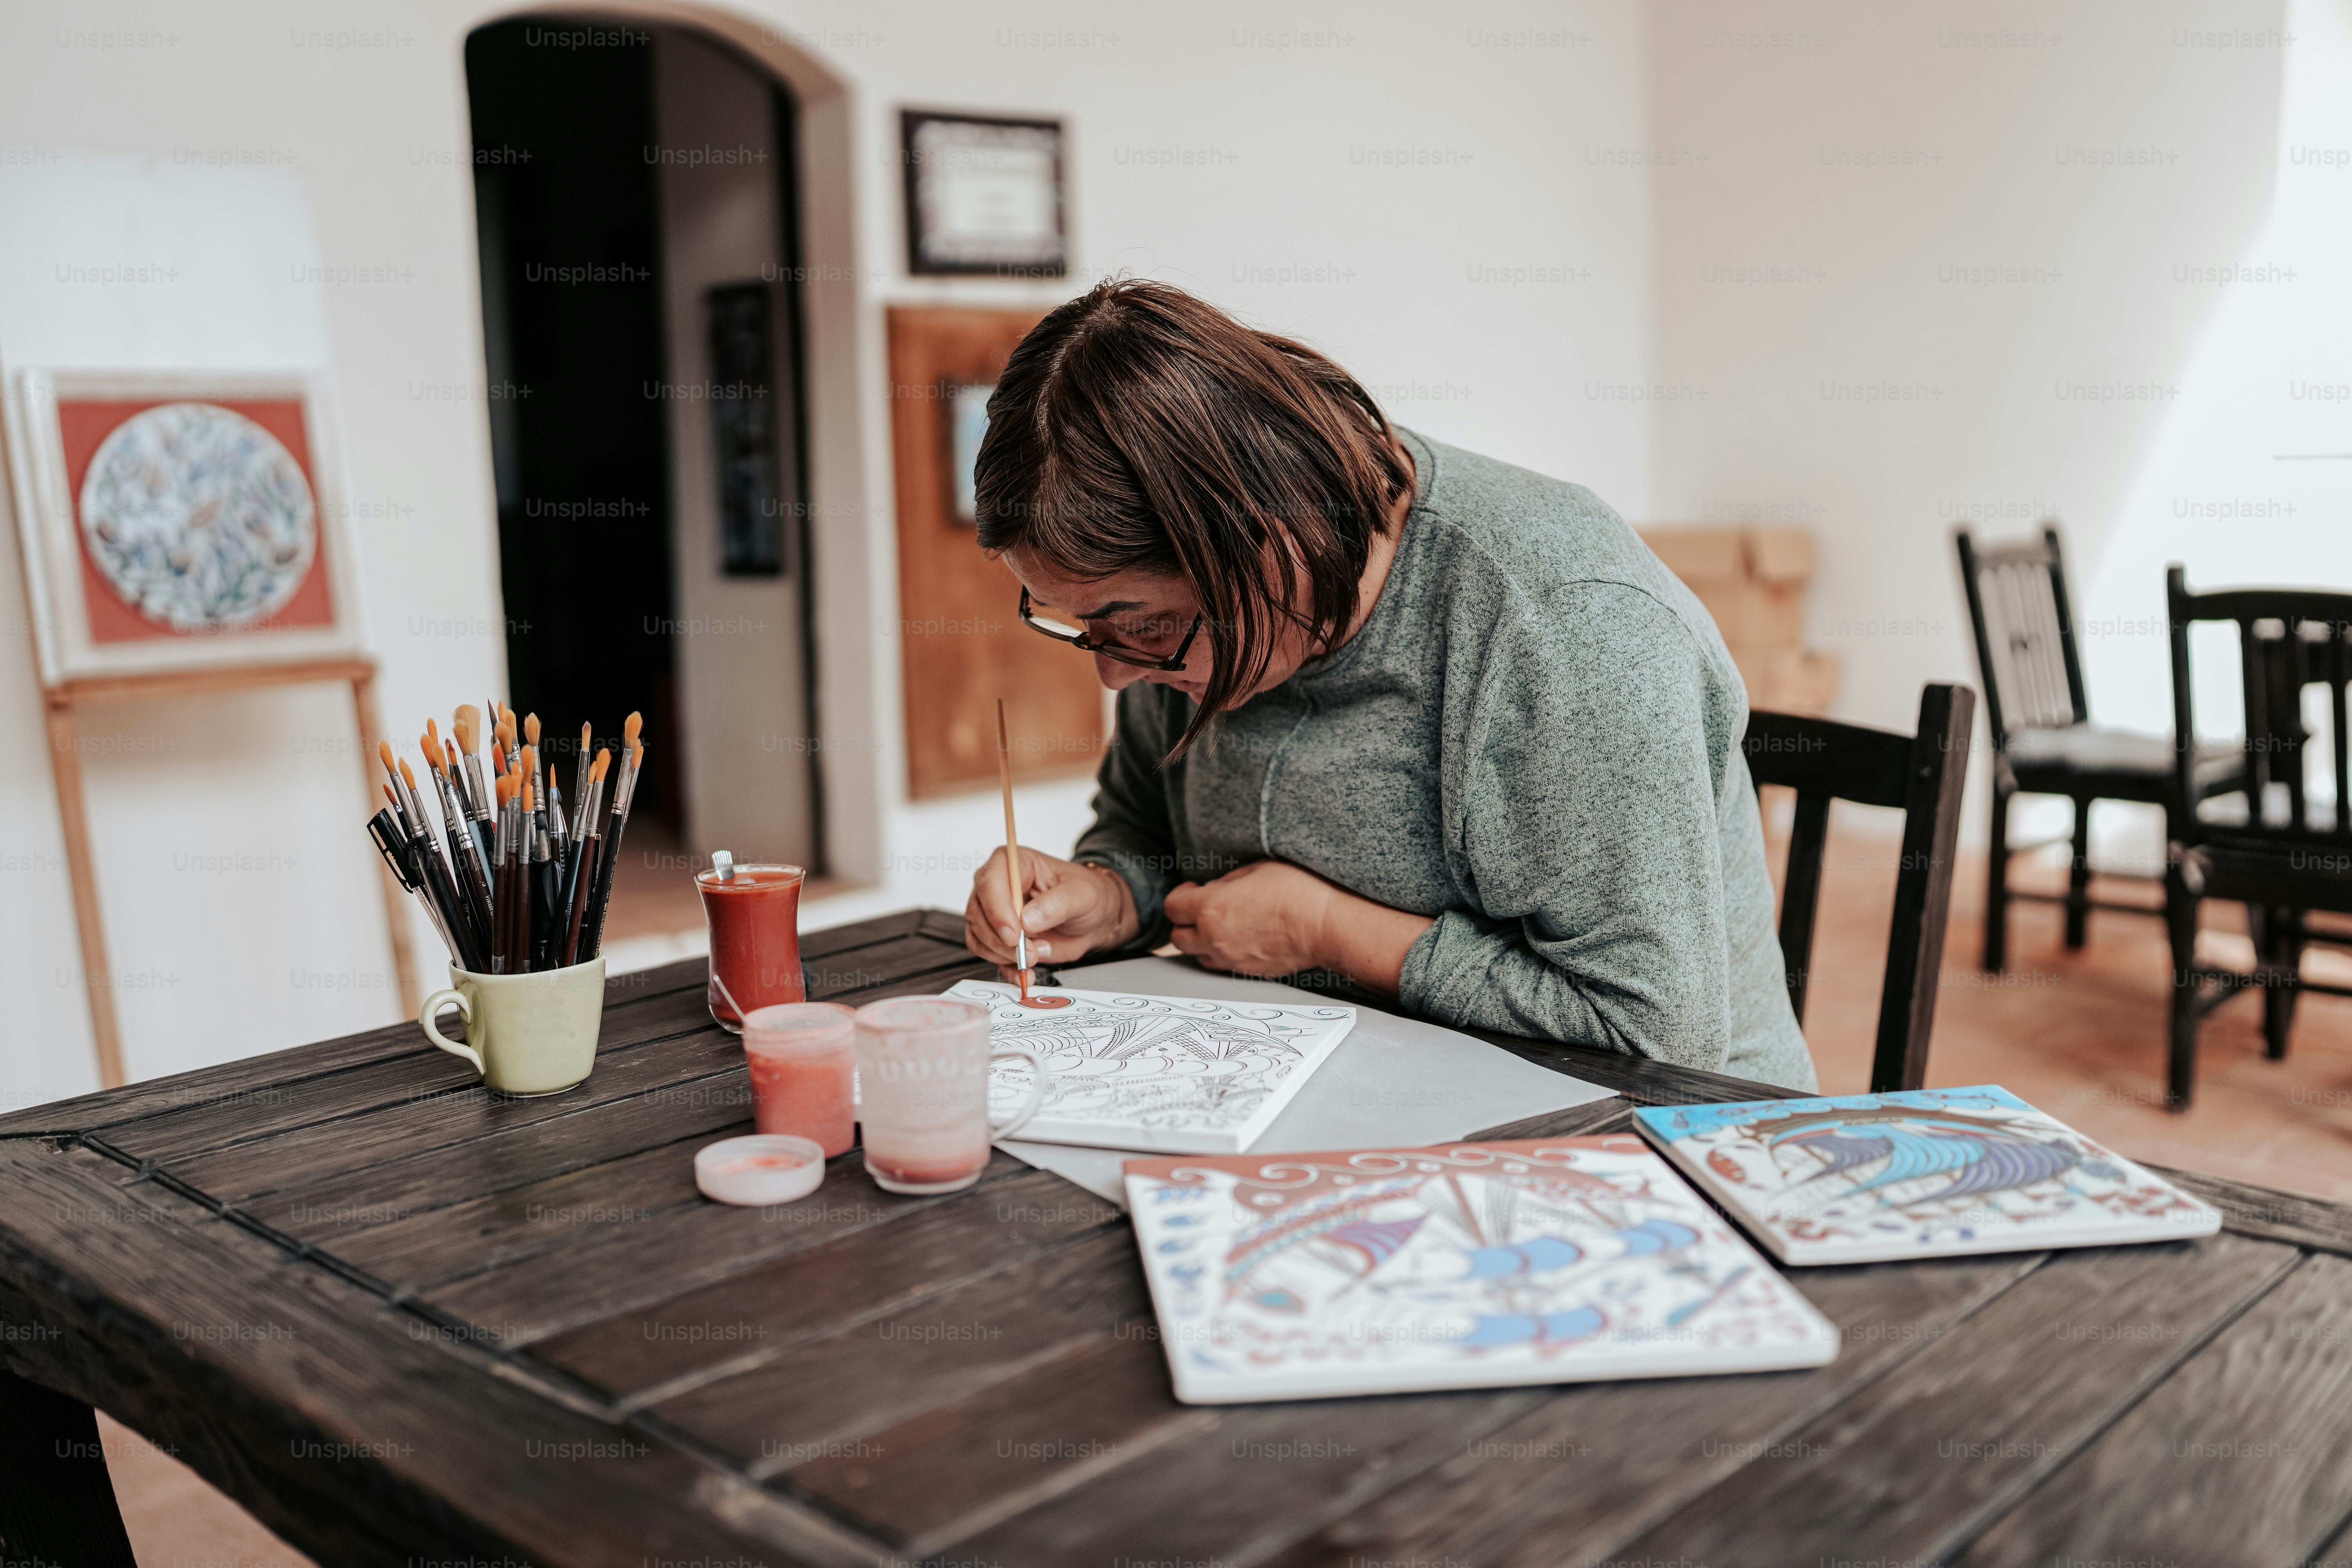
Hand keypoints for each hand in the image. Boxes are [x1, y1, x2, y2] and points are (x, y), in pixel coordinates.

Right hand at [965, 846, 1137, 980]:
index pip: (990, 881)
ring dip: (1005, 954)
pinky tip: (1025, 971)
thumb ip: (1056, 904)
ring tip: (1037, 955)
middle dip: (1002, 940)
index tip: (1014, 933)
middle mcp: (999, 886)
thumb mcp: (1081, 894)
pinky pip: (988, 954)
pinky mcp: (999, 936)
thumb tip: (1027, 919)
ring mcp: (995, 912)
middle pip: (979, 912)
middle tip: (1030, 952)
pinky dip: (1005, 967)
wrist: (1093, 918)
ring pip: (979, 936)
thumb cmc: (1086, 895)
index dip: (997, 909)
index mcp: (1015, 863)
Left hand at [1164, 861, 1339, 980]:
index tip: (1193, 888)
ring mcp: (1231, 959)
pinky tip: (1243, 938)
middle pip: (1178, 938)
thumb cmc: (1298, 891)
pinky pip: (1224, 965)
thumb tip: (1217, 889)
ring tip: (1222, 925)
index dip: (1180, 895)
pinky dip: (1224, 953)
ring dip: (1203, 941)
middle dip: (1186, 922)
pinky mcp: (1248, 971)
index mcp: (1211, 908)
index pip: (1172, 907)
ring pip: (1199, 956)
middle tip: (1203, 909)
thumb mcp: (1257, 868)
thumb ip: (1228, 881)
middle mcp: (1215, 938)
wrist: (1326, 926)